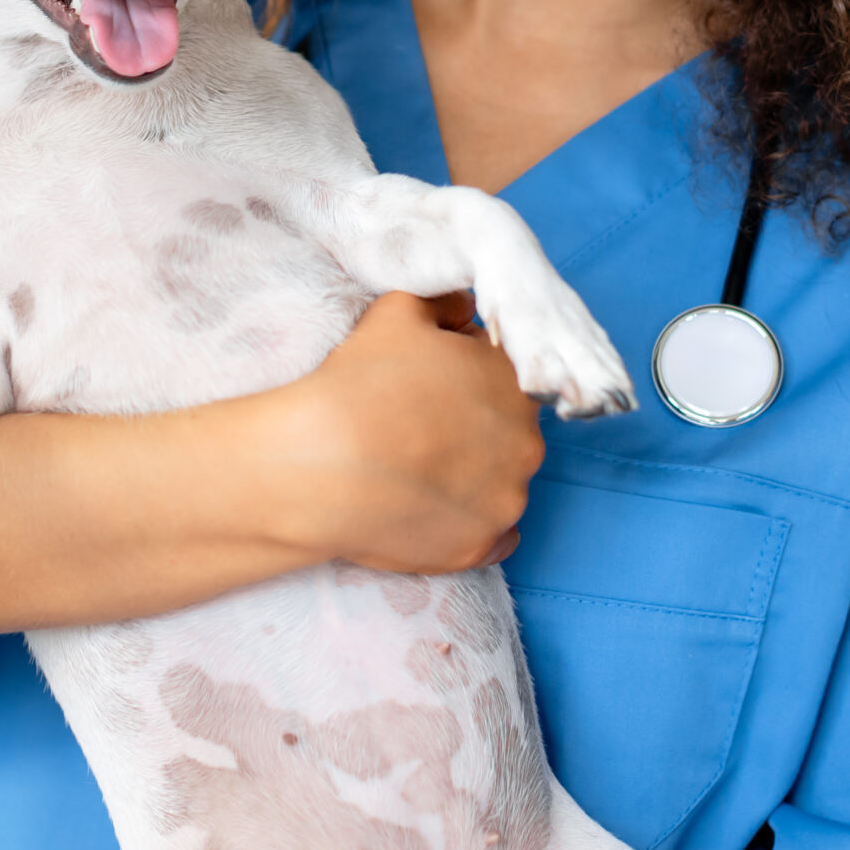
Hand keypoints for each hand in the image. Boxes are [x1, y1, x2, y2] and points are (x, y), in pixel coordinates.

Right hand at [266, 290, 545, 573]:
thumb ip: (445, 302)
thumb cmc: (360, 383)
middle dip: (473, 429)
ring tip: (416, 473)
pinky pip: (493, 537)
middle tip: (418, 430)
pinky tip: (433, 510)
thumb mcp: (399, 311)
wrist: (323, 464)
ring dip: (472, 477)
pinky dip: (469, 524)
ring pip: (501, 484)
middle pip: (507, 432)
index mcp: (512, 382)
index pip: (499, 375)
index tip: (425, 388)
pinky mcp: (481, 547)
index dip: (460, 377)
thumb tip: (465, 308)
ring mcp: (506, 500)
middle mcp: (526, 443)